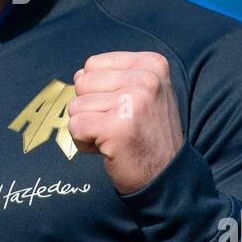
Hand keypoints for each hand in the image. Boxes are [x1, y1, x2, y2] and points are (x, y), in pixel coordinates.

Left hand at [67, 52, 183, 194]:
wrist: (166, 177)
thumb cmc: (146, 135)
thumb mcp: (143, 93)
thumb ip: (113, 77)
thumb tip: (78, 76)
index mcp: (152, 65)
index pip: (93, 64)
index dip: (98, 91)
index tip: (123, 110)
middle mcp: (146, 79)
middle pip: (81, 82)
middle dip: (90, 108)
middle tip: (117, 126)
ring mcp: (132, 101)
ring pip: (75, 105)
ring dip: (87, 127)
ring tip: (114, 137)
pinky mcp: (116, 127)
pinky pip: (75, 126)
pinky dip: (84, 142)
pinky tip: (108, 148)